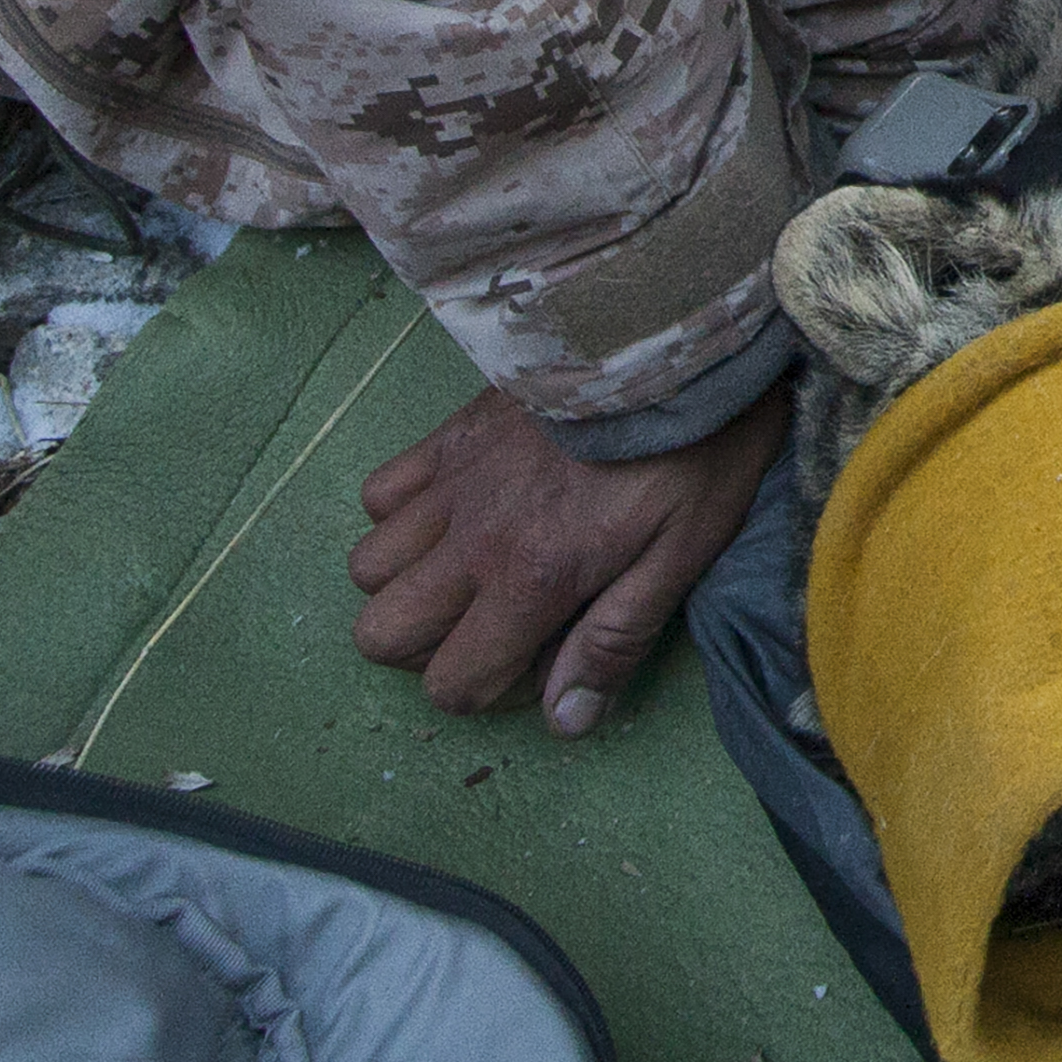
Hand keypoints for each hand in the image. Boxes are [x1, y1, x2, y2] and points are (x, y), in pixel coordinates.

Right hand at [349, 378, 785, 735]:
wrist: (676, 339)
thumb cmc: (694, 452)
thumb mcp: (680, 558)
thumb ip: (612, 642)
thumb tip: (564, 722)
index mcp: (532, 579)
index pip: (451, 684)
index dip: (490, 692)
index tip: (539, 658)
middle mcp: (472, 538)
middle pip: (380, 634)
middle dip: (426, 648)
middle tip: (490, 623)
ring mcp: (451, 481)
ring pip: (367, 567)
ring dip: (409, 582)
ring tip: (470, 568)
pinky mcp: (450, 434)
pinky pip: (379, 492)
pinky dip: (404, 513)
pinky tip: (460, 509)